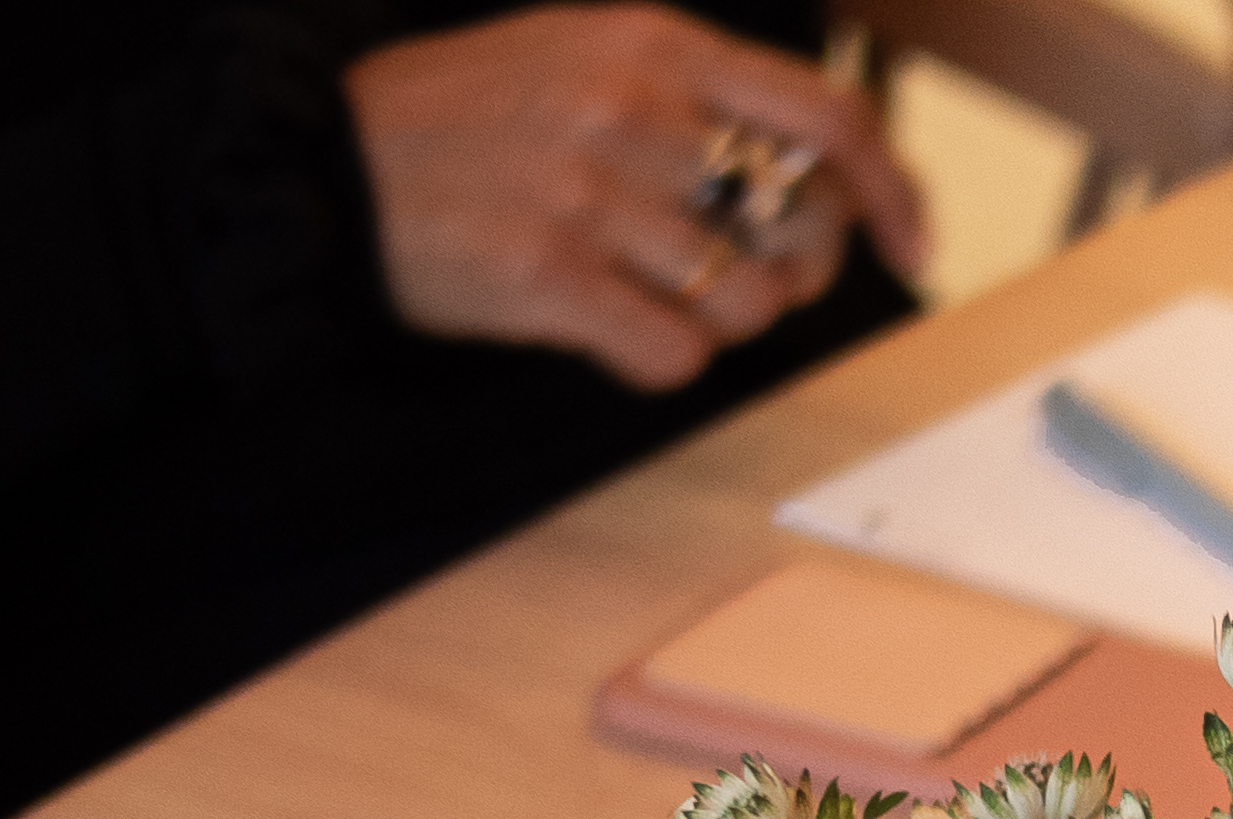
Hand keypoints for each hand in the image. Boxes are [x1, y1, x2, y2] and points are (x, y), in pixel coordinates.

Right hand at [343, 8, 930, 395]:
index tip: (912, 243)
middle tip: (726, 270)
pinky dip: (656, 358)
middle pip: (797, 229)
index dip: (890, 191)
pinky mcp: (550, 276)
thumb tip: (818, 177)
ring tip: (641, 286)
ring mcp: (590, 194)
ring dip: (715, 317)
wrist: (320, 163)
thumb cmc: (465, 119)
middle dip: (786, 271)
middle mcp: (631, 111)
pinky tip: (604, 324)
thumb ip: (695, 94)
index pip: (826, 117)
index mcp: (652, 45)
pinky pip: (675, 354)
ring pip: (747, 302)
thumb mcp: (581, 52)